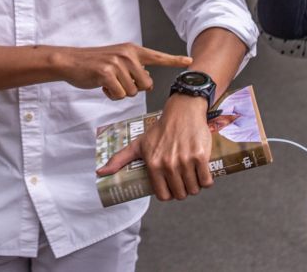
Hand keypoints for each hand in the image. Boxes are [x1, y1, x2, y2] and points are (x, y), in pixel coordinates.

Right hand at [55, 43, 191, 99]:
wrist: (70, 61)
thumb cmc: (94, 64)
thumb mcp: (117, 60)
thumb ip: (134, 67)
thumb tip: (147, 80)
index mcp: (132, 50)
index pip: (158, 56)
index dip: (174, 60)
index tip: (190, 61)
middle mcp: (127, 54)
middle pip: (146, 84)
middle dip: (134, 89)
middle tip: (119, 82)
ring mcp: (117, 63)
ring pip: (132, 92)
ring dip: (120, 93)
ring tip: (107, 82)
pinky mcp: (107, 73)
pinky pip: (119, 94)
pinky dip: (111, 95)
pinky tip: (102, 86)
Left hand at [97, 94, 212, 199]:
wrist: (181, 112)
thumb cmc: (159, 130)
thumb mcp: (138, 144)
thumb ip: (119, 159)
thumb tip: (100, 173)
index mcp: (153, 164)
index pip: (163, 195)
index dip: (168, 194)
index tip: (171, 187)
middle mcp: (168, 164)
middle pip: (180, 194)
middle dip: (183, 191)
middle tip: (182, 180)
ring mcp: (185, 161)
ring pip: (194, 189)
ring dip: (195, 187)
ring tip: (191, 177)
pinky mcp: (201, 157)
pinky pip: (207, 181)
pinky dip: (206, 181)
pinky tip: (202, 174)